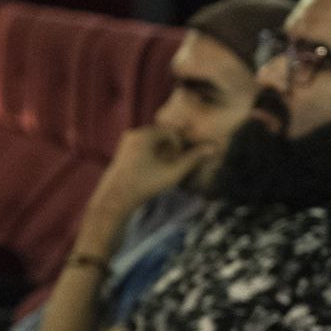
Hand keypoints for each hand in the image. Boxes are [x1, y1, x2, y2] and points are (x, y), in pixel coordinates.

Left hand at [85, 127, 212, 225]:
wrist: (116, 198)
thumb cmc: (146, 183)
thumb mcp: (173, 171)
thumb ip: (193, 158)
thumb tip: (214, 147)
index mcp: (145, 134)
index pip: (172, 132)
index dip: (180, 147)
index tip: (177, 163)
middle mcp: (134, 133)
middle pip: (162, 136)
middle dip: (171, 151)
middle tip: (171, 168)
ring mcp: (126, 143)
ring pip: (153, 143)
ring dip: (162, 155)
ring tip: (162, 171)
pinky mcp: (122, 153)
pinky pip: (143, 149)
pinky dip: (152, 158)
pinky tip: (151, 173)